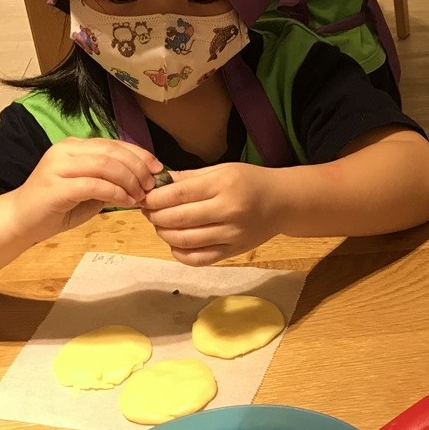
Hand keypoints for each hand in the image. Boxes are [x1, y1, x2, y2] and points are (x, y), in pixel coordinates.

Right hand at [12, 137, 159, 237]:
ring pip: (105, 165)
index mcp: (74, 146)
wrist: (20, 220)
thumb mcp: (90, 190)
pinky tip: (126, 202)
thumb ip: (111, 181)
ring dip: (129, 180)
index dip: (140, 154)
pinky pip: (94, 184)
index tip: (158, 169)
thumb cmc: (57, 206)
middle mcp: (65, 150)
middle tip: (151, 185)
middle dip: (138, 168)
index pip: (114, 144)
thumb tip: (144, 181)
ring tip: (140, 195)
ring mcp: (58, 166)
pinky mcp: (56, 186)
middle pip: (112, 152)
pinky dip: (115, 192)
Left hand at [142, 164, 282, 265]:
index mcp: (224, 185)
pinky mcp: (232, 252)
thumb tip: (157, 184)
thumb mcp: (222, 170)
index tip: (145, 197)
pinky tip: (175, 244)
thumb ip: (189, 178)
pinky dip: (180, 254)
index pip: (178, 195)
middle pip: (178, 219)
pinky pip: (198, 259)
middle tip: (148, 211)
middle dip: (155, 216)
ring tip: (161, 225)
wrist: (283, 203)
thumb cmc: (251, 181)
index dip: (155, 198)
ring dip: (164, 234)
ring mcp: (231, 235)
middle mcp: (228, 211)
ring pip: (184, 240)